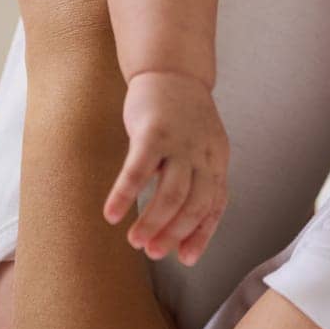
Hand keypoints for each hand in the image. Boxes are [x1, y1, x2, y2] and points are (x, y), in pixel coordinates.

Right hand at [104, 71, 229, 266]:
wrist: (171, 70)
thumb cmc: (182, 115)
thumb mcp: (201, 146)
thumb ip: (196, 179)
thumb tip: (181, 224)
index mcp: (217, 159)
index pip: (215, 206)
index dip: (201, 235)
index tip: (184, 259)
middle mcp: (203, 153)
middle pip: (194, 205)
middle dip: (174, 234)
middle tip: (153, 252)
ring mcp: (180, 143)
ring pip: (171, 195)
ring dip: (152, 223)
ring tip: (134, 240)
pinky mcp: (153, 132)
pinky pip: (138, 172)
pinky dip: (125, 197)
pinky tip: (111, 214)